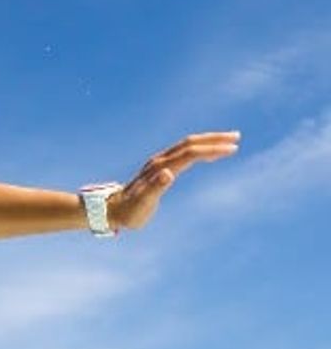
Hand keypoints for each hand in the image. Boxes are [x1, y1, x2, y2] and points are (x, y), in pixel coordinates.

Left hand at [109, 131, 239, 231]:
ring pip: (187, 145)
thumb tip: (169, 173)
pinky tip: (208, 153)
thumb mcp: (143, 204)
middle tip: (236, 136)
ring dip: (208, 140)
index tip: (232, 149)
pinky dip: (198, 148)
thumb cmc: (129, 212)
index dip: (211, 149)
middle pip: (190, 143)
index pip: (190, 153)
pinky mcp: (159, 166)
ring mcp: (158, 162)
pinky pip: (182, 152)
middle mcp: (160, 161)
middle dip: (214, 139)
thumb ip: (155, 189)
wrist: (112, 210)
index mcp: (160, 168)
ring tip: (228, 141)